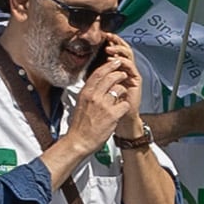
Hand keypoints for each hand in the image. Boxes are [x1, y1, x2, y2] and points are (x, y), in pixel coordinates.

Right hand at [58, 43, 141, 165]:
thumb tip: (95, 85)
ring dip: (123, 91)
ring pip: (119, 89)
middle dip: (120, 74)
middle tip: (124, 74)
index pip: (98, 73)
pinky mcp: (112, 114)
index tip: (115, 62)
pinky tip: (121, 110)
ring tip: (122, 94)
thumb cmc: (79, 126)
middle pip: (111, 77)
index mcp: (85, 93)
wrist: (78, 141)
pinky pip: (124, 104)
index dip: (109, 66)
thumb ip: (88, 93)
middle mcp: (94, 96)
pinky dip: (125, 106)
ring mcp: (103, 105)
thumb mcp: (80, 104)